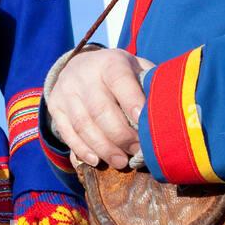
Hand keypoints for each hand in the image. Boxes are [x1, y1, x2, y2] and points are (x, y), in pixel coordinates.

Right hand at [46, 48, 154, 169]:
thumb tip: (170, 111)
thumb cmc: (120, 74)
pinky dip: (81, 149)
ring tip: (120, 162)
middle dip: (121, 135)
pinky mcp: (54, 106)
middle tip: (136, 151)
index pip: (119, 80)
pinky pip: (66, 132)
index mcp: (110, 62)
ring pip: (83, 124)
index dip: (132, 101)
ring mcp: (66, 90)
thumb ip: (151, 85)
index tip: (144, 122)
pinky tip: (96, 160)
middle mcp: (83, 74)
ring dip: (103, 147)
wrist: (81, 66)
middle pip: (100, 110)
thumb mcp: (136, 68)